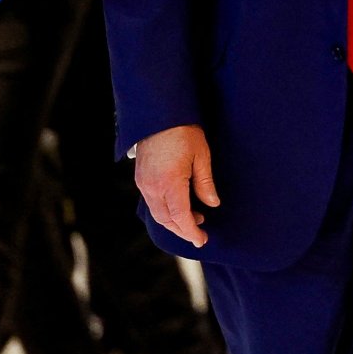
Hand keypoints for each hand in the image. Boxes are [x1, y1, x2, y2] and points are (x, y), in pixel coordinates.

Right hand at [134, 124, 219, 248]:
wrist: (159, 113)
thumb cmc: (182, 131)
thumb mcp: (201, 155)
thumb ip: (205, 183)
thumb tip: (212, 204)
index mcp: (169, 182)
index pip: (180, 217)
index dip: (191, 232)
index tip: (201, 240)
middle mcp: (152, 186)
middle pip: (166, 220)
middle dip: (182, 230)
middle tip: (199, 233)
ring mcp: (143, 182)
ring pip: (157, 213)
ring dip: (174, 221)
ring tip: (194, 218)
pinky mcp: (140, 178)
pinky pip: (151, 203)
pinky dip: (165, 210)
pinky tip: (178, 205)